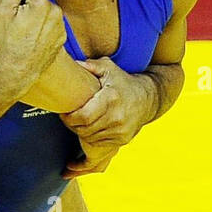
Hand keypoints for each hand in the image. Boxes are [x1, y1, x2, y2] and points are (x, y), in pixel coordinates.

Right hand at [0, 0, 65, 91]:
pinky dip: (44, 29)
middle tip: (17, 20)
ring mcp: (60, 27)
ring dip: (38, 17)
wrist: (16, 72)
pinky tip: (31, 39)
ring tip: (24, 32)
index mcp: (41, 3)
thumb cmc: (5, 44)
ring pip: (47, 12)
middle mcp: (55, 12)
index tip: (15, 2)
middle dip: (30, 4)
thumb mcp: (1, 14)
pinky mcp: (61, 39)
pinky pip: (52, 26)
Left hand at [59, 58, 154, 174]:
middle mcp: (117, 118)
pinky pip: (99, 147)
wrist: (148, 97)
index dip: (69, 118)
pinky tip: (79, 146)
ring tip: (74, 126)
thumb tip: (74, 64)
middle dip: (72, 126)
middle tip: (66, 119)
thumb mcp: (108, 68)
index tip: (63, 113)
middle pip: (84, 130)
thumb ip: (90, 66)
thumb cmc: (122, 81)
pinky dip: (88, 144)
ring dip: (79, 135)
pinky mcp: (122, 140)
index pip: (83, 117)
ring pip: (90, 141)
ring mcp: (120, 131)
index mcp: (111, 99)